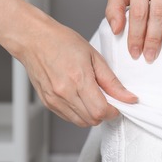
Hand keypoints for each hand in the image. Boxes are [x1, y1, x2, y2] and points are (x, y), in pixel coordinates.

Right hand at [16, 20, 137, 126]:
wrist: (34, 39)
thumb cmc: (61, 42)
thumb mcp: (94, 56)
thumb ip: (111, 81)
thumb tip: (127, 97)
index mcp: (78, 79)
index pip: (101, 111)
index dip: (114, 111)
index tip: (117, 103)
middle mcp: (64, 93)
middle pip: (92, 120)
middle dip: (104, 113)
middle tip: (106, 98)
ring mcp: (54, 100)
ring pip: (81, 122)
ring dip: (91, 114)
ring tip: (92, 96)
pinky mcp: (48, 102)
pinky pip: (69, 117)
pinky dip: (79, 113)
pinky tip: (79, 97)